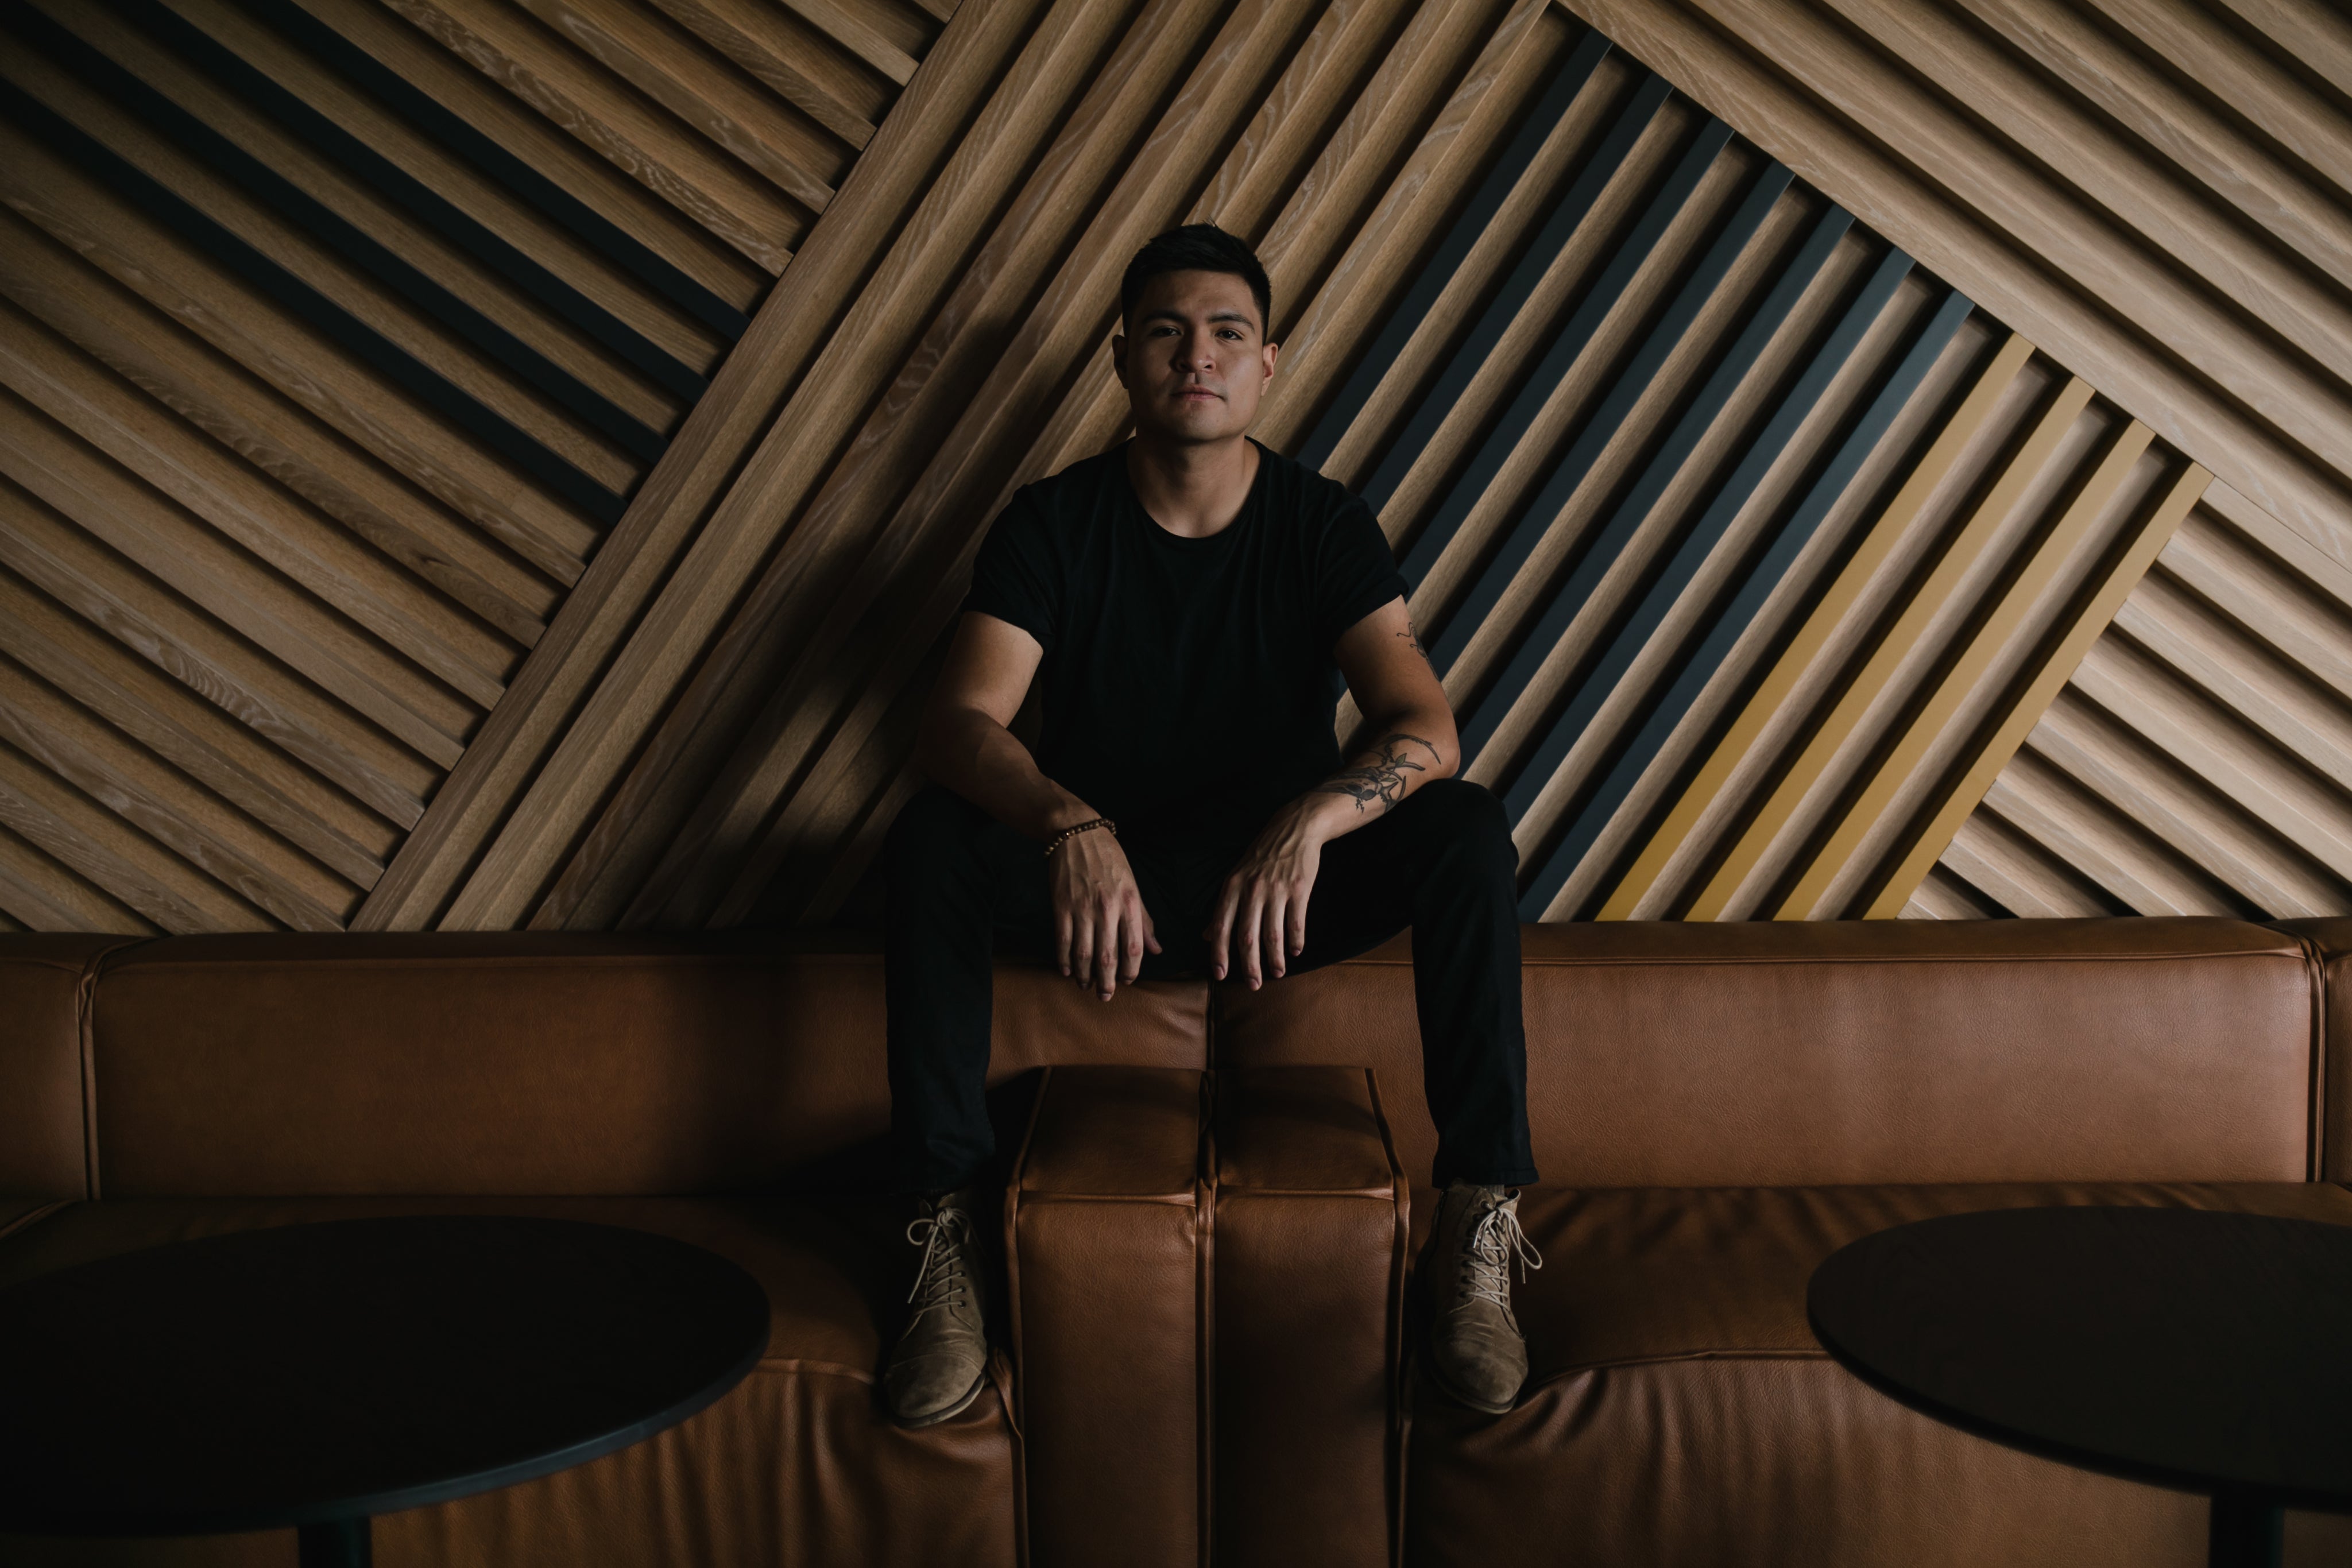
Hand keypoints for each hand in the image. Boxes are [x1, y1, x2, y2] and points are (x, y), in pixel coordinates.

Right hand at [1049, 825, 1159, 1000]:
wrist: (1077, 834)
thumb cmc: (1110, 860)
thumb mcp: (1134, 886)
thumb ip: (1144, 920)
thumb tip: (1157, 950)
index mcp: (1130, 903)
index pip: (1134, 948)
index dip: (1132, 971)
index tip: (1128, 981)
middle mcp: (1108, 908)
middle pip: (1108, 957)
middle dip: (1107, 982)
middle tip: (1106, 997)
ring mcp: (1082, 908)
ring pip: (1084, 953)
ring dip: (1085, 975)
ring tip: (1086, 986)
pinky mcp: (1061, 906)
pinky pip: (1063, 941)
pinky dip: (1065, 959)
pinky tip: (1068, 970)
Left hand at [1204, 798, 1334, 988]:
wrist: (1294, 829)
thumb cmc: (1262, 856)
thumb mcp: (1235, 876)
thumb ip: (1222, 907)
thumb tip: (1205, 936)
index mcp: (1232, 887)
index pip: (1220, 926)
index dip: (1219, 953)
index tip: (1219, 975)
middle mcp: (1252, 890)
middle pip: (1246, 937)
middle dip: (1249, 965)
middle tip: (1253, 985)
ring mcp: (1276, 890)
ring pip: (1272, 934)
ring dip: (1275, 958)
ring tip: (1277, 973)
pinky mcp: (1299, 889)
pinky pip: (1296, 923)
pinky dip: (1295, 941)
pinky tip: (1295, 951)